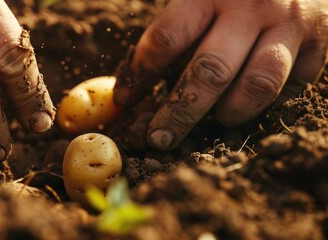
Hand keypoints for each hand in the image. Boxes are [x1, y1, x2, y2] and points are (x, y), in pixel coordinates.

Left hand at [114, 0, 327, 150]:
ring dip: (233, 111)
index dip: (140, 74)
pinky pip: (296, 82)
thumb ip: (180, 28)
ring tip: (220, 119)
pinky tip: (258, 101)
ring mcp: (289, 23)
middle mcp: (250, 8)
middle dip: (179, 113)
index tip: (125, 99)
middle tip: (159, 138)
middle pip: (209, 72)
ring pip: (258, 84)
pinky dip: (275, 100)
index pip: (166, 39)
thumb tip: (140, 81)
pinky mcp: (320, 37)